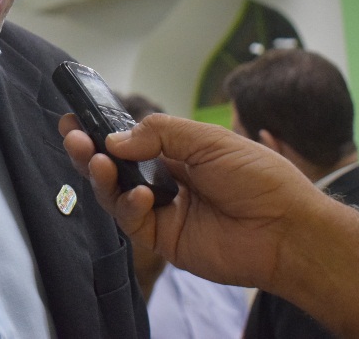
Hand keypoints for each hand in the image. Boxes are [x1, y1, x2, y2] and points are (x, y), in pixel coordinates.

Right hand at [59, 112, 316, 289]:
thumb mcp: (208, 140)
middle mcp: (164, 180)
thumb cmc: (259, 178)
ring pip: (114, 193)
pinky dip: (128, 206)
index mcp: (176, 153)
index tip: (75, 118)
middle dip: (88, 150)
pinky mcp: (163, 239)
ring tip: (97, 161)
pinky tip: (140, 195)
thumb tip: (114, 140)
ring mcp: (162, 211)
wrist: (287, 228)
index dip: (101, 130)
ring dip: (100, 175)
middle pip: (113, 166)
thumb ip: (158, 134)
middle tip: (71, 136)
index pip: (128, 139)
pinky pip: (131, 221)